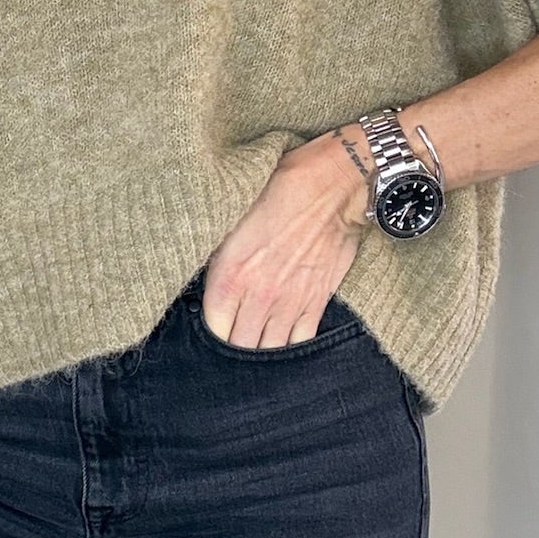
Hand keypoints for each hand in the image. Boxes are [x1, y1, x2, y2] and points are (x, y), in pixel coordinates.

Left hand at [200, 127, 372, 347]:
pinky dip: (291, 347)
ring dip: (261, 351)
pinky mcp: (317, 302)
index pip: (212, 328)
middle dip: (233, 348)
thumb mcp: (232, 216)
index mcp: (231, 273)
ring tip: (256, 345)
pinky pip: (300, 341)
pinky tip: (283, 341)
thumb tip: (206, 277)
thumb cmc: (279, 190)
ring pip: (269, 350)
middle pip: (239, 346)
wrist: (331, 186)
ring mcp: (290, 303)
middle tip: (233, 340)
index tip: (213, 326)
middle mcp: (259, 295)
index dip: (209, 333)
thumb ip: (218, 254)